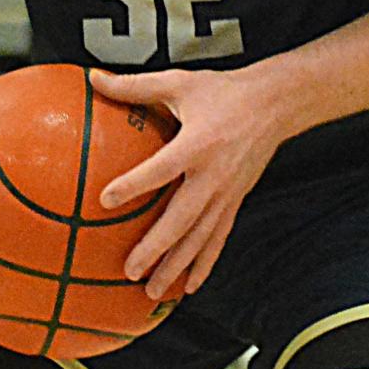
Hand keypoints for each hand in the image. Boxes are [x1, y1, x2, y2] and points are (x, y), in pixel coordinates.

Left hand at [91, 67, 287, 298]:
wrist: (275, 104)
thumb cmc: (224, 92)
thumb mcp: (179, 83)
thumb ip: (135, 86)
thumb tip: (93, 79)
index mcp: (197, 144)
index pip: (161, 169)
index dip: (134, 184)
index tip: (106, 200)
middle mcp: (212, 175)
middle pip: (181, 219)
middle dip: (155, 247)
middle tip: (129, 269)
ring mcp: (226, 193)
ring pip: (199, 238)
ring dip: (177, 266)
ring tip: (153, 290)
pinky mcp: (235, 201)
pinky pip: (218, 238)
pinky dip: (205, 264)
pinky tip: (189, 286)